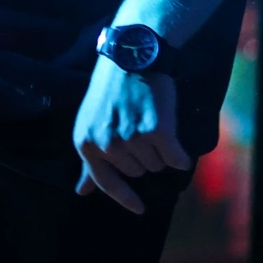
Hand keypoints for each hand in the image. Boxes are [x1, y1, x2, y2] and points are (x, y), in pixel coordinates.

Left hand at [74, 57, 190, 213]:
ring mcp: (130, 139)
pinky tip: (180, 145)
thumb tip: (81, 192)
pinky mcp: (156, 131)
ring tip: (154, 122)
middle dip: (144, 155)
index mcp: (86, 143)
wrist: (132, 55)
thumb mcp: (90, 123)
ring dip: (161, 150)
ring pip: (156, 165)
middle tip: (143, 127)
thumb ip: (89, 160)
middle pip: (138, 172)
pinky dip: (181, 155)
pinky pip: (175, 158)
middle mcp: (106, 144)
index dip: (125, 199)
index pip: (106, 183)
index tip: (140, 208)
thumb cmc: (112, 89)